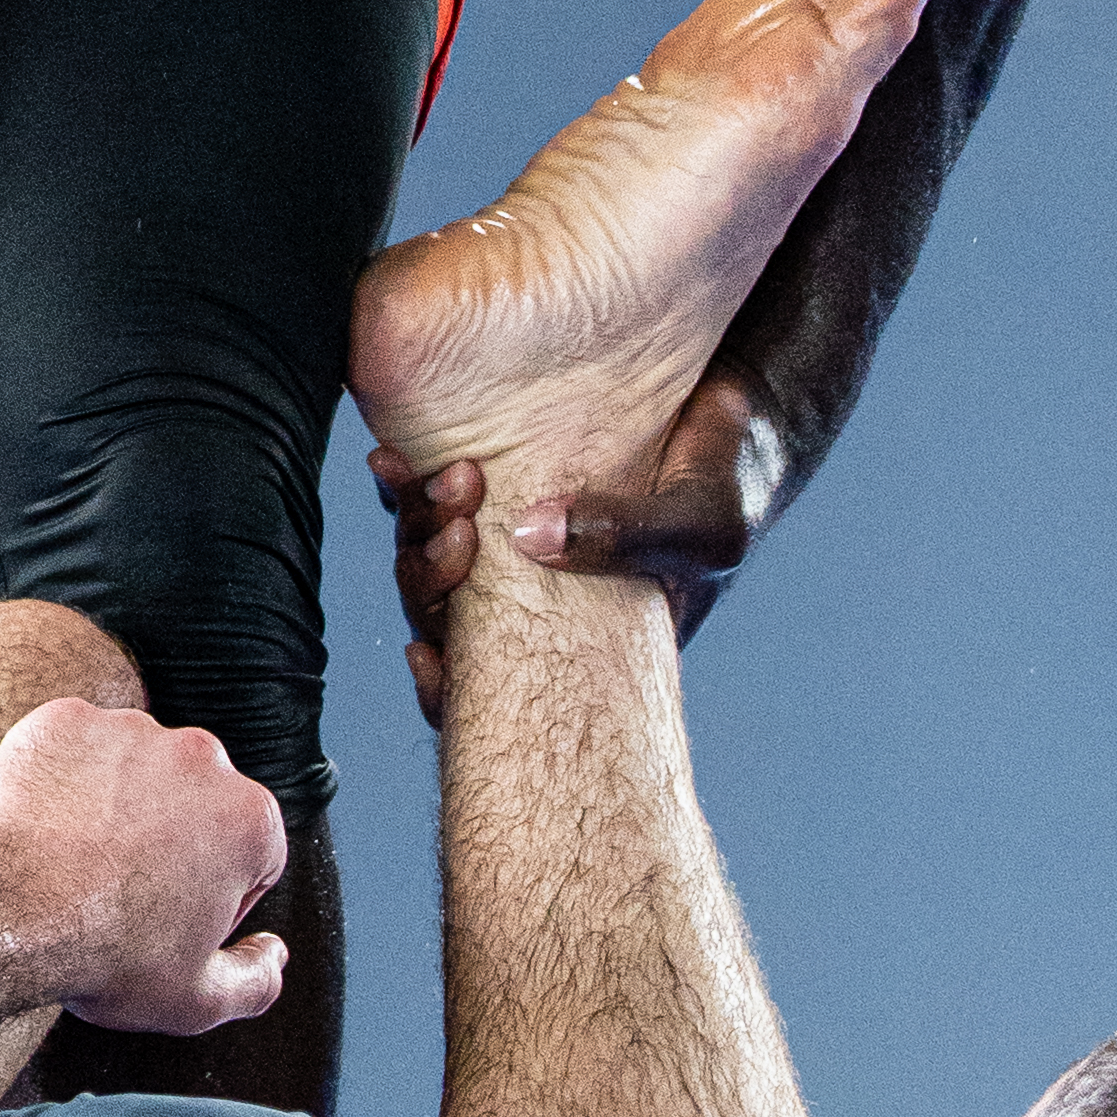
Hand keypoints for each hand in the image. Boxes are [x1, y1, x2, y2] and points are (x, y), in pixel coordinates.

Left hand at [0, 696, 291, 1043]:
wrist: (7, 916)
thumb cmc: (105, 959)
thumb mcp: (198, 1000)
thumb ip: (256, 980)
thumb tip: (274, 953)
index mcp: (250, 819)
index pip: (248, 855)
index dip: (212, 896)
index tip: (170, 921)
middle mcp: (201, 757)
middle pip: (195, 802)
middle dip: (171, 840)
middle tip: (121, 892)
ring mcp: (129, 731)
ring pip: (134, 769)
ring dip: (117, 805)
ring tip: (77, 862)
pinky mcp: (66, 720)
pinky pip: (73, 748)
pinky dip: (62, 779)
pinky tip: (45, 828)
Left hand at [375, 371, 794, 724]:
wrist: (723, 418)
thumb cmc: (724, 492)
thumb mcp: (698, 526)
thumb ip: (628, 535)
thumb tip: (529, 535)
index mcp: (575, 647)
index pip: (487, 699)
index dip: (442, 693)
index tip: (428, 655)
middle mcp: (532, 602)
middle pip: (442, 619)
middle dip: (430, 581)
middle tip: (459, 529)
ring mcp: (509, 544)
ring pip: (428, 559)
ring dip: (419, 526)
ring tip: (453, 479)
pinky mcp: (494, 486)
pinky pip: (428, 501)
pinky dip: (405, 485)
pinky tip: (392, 463)